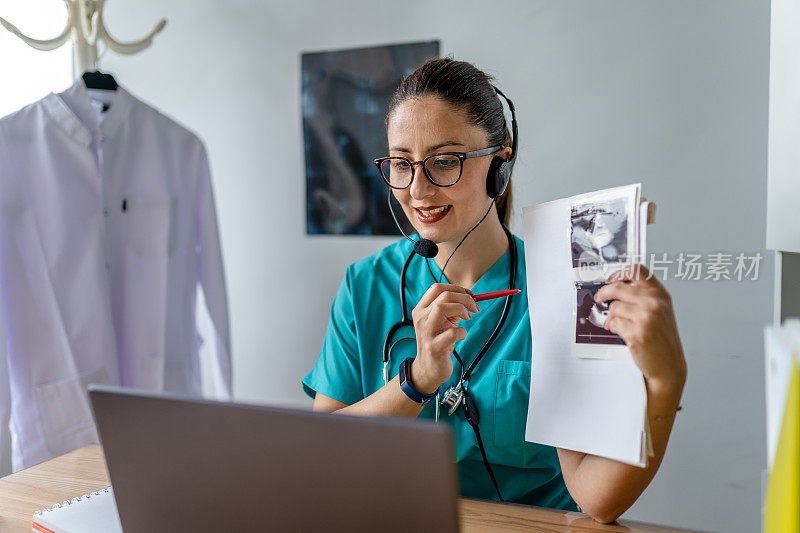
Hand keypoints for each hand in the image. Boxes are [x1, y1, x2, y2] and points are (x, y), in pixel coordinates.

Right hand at [410, 283, 479, 393]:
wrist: (428, 369)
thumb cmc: (438, 342)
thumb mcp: (442, 322)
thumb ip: (451, 308)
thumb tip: (469, 297)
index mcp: (421, 309)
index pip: (437, 288)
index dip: (457, 288)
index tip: (470, 296)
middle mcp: (421, 318)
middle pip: (443, 295)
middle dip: (464, 298)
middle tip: (474, 308)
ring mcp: (426, 332)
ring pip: (442, 308)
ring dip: (461, 310)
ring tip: (468, 318)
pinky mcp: (434, 347)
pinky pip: (452, 333)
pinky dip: (463, 332)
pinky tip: (462, 336)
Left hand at [594, 264, 686, 394]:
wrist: (669, 365)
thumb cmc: (662, 339)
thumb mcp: (660, 311)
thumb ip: (643, 297)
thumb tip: (615, 286)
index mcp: (661, 294)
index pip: (638, 270)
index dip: (620, 272)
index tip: (611, 279)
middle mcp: (655, 303)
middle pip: (618, 287)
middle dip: (604, 293)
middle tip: (599, 298)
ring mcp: (647, 318)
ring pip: (614, 307)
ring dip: (611, 316)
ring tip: (616, 323)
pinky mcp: (637, 333)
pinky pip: (614, 323)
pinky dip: (612, 327)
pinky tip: (619, 331)